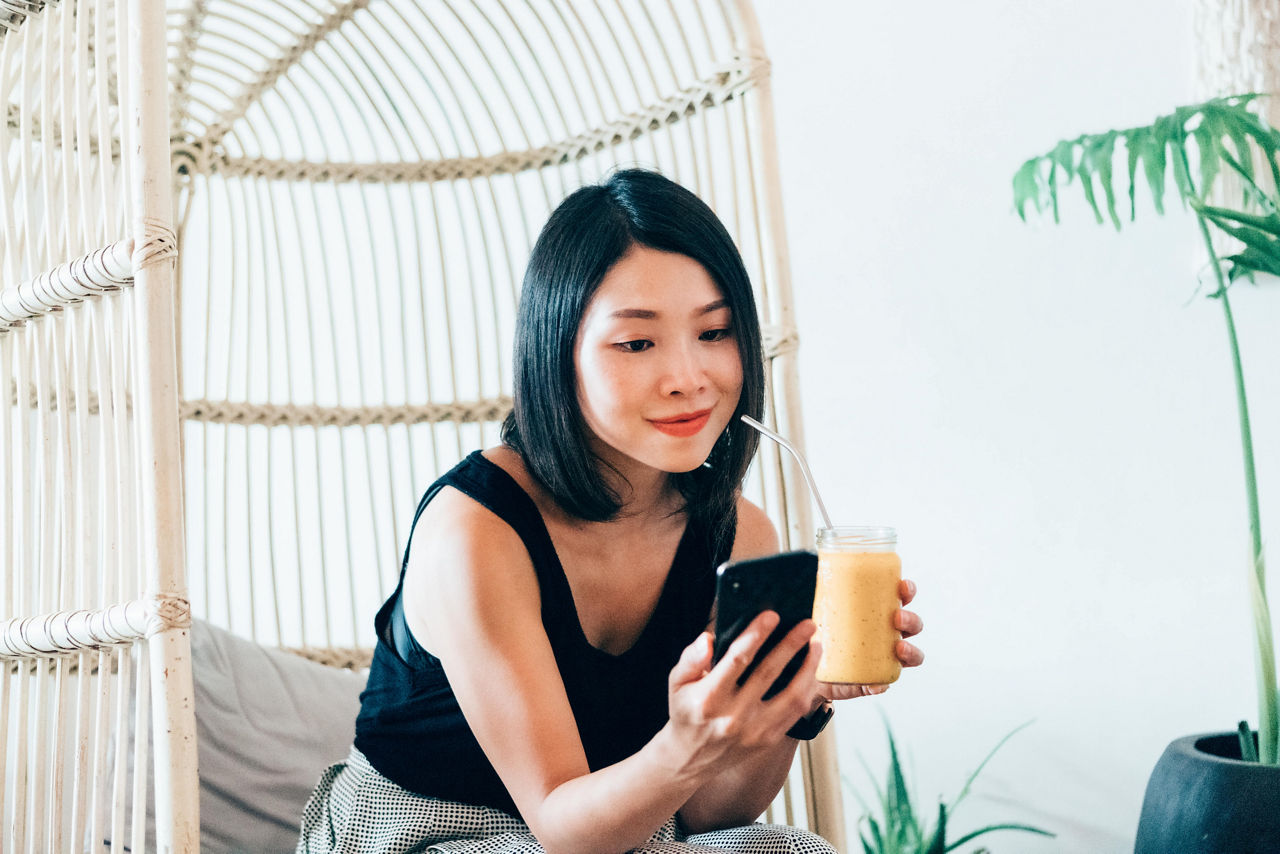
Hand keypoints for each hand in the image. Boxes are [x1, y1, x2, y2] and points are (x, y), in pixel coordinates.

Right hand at [665, 612, 820, 774]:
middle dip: (791, 645)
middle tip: (807, 625)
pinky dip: (807, 690)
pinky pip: (795, 713)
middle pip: (768, 673)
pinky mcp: (768, 740)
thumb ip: (690, 658)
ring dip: (808, 668)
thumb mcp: (677, 683)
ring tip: (816, 646)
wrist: (691, 759)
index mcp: (708, 698)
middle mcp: (733, 716)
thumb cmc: (687, 713)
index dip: (756, 635)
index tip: (772, 615)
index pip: (736, 660)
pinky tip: (811, 672)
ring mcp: (753, 731)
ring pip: (791, 696)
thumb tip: (708, 638)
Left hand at [818, 578, 924, 701]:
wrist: (815, 670)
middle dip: (911, 620)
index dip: (907, 592)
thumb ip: (820, 602)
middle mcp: (890, 636)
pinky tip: (877, 684)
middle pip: (913, 626)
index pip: (902, 600)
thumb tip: (815, 595)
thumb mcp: (823, 615)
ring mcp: (887, 659)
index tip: (902, 586)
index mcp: (882, 615)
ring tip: (899, 647)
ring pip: (912, 655)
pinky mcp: (876, 681)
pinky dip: (883, 684)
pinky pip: (886, 684)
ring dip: (911, 651)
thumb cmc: (826, 635)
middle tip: (897, 616)